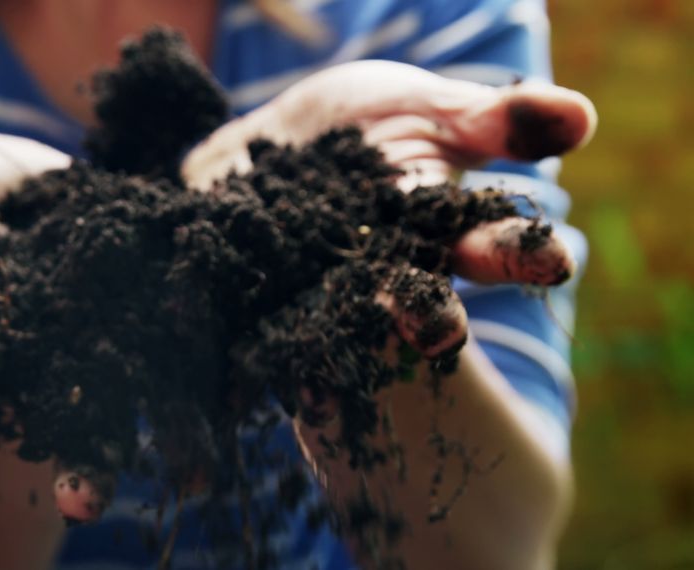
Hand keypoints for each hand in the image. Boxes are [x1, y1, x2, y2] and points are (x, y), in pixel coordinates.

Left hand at [183, 59, 596, 356]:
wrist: (263, 144)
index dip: (517, 254)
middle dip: (428, 315)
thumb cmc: (359, 130)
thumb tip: (580, 116)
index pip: (487, 248)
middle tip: (440, 331)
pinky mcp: (251, 298)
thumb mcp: (425, 109)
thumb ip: (490, 120)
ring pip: (335, 320)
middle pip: (412, 302)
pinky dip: (254, 329)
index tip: (550, 260)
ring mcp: (315, 292)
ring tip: (354, 336)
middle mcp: (381, 276)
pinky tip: (258, 340)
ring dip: (344, 331)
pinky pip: (252, 315)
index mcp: (434, 234)